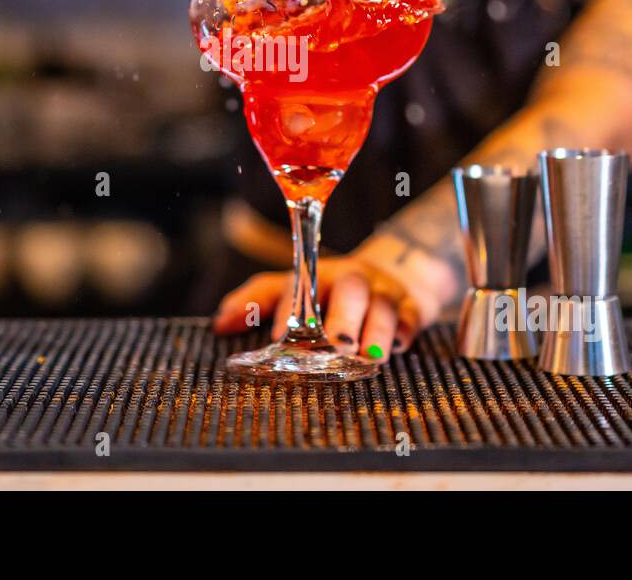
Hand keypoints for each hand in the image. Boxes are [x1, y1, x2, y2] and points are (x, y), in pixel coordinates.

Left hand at [212, 237, 456, 362]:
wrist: (396, 275)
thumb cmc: (334, 291)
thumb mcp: (296, 289)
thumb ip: (259, 301)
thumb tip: (219, 322)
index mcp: (317, 275)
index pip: (299, 284)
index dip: (286, 308)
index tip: (275, 335)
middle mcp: (351, 279)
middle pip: (347, 289)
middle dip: (341, 317)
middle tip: (334, 344)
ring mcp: (382, 291)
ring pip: (381, 305)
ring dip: (375, 330)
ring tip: (368, 356)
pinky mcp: (411, 305)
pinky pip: (412, 314)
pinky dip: (405, 327)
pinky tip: (399, 343)